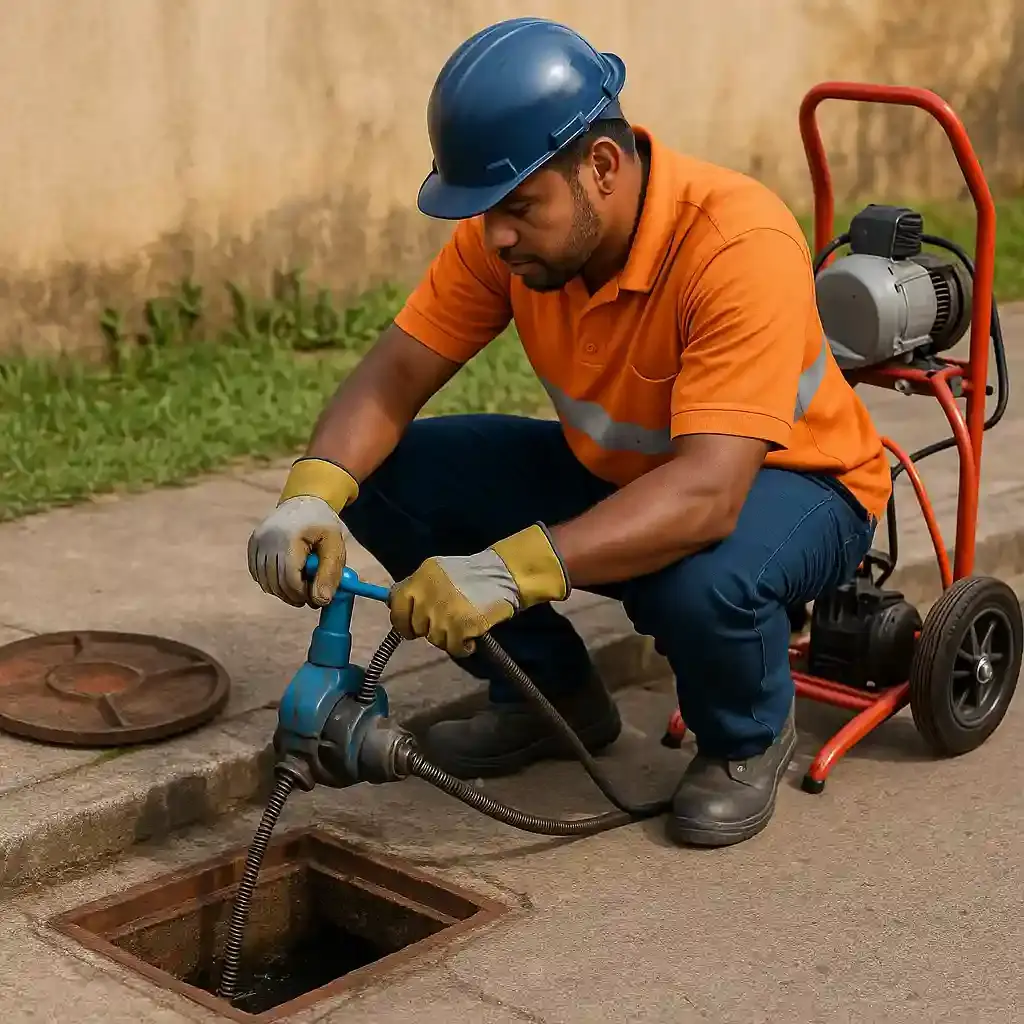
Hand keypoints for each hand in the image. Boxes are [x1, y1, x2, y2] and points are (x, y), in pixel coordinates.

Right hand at [247, 495, 346, 606]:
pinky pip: (258, 574)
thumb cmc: (323, 526)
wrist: (305, 502)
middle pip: (276, 583)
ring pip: (266, 582)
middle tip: (309, 597)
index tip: (316, 599)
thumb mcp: (334, 546)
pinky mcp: (252, 544)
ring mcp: (258, 541)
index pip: (290, 579)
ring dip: (282, 591)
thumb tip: (321, 601)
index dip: (303, 594)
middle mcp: (268, 539)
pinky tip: (287, 576)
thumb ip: (330, 573)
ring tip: (300, 586)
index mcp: (290, 538)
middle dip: (294, 596)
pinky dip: (271, 582)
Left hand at [389, 524, 569, 656]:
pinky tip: (471, 638)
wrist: (506, 575)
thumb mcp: (439, 572)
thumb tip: (395, 605)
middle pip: (416, 625)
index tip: (410, 628)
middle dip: (429, 628)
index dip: (401, 619)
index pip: (395, 603)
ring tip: (463, 625)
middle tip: (447, 621)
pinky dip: (462, 647)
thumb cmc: (474, 575)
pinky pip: (452, 648)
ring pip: (434, 639)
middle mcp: (428, 593)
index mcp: (421, 576)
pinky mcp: (460, 626)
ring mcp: (443, 611)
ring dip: (448, 637)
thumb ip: (419, 587)